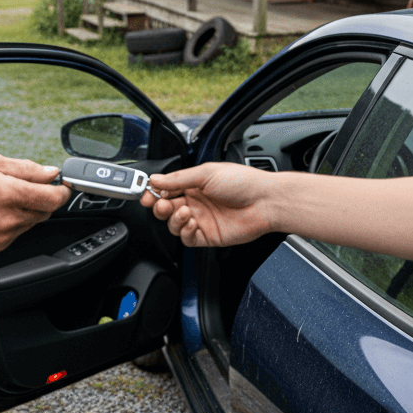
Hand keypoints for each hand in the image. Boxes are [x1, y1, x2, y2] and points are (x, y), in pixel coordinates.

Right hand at [0, 153, 70, 250]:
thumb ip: (27, 169)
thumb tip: (51, 173)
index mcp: (11, 194)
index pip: (54, 198)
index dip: (62, 191)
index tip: (62, 185)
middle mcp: (10, 218)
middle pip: (45, 211)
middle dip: (42, 198)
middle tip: (26, 186)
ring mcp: (4, 235)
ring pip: (32, 222)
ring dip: (28, 209)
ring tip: (4, 197)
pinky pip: (18, 232)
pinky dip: (15, 221)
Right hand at [140, 163, 275, 247]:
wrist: (265, 201)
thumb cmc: (244, 182)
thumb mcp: (207, 173)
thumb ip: (178, 179)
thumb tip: (155, 180)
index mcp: (194, 184)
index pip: (166, 190)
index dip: (154, 193)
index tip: (147, 194)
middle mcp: (196, 202)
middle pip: (166, 209)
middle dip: (159, 207)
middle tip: (162, 204)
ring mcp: (202, 220)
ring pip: (174, 225)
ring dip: (174, 219)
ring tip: (184, 211)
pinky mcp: (208, 236)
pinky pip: (187, 239)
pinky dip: (185, 232)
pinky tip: (192, 223)